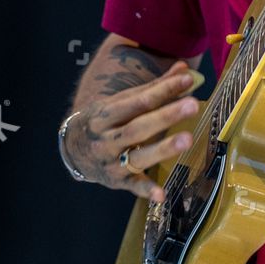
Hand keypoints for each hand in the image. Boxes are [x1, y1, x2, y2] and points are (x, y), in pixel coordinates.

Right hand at [63, 62, 200, 202]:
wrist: (72, 149)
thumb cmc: (104, 121)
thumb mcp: (121, 101)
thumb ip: (154, 88)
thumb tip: (184, 69)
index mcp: (106, 113)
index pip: (138, 100)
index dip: (163, 90)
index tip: (188, 80)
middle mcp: (106, 138)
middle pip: (138, 127)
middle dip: (166, 115)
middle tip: (192, 105)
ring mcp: (110, 161)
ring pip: (137, 155)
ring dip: (163, 149)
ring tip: (187, 139)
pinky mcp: (116, 181)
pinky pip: (132, 186)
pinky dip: (146, 190)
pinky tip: (161, 194)